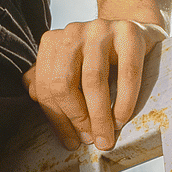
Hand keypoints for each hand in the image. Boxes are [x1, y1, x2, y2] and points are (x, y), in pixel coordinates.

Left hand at [24, 16, 160, 152]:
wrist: (138, 33)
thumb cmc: (102, 58)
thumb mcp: (73, 67)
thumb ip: (50, 78)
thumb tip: (33, 96)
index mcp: (53, 42)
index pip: (47, 87)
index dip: (57, 120)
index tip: (71, 142)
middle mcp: (73, 32)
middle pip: (64, 83)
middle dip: (76, 119)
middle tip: (89, 141)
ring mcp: (100, 28)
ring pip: (93, 79)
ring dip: (99, 116)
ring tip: (105, 138)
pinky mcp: (129, 32)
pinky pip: (126, 72)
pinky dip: (124, 101)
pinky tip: (122, 119)